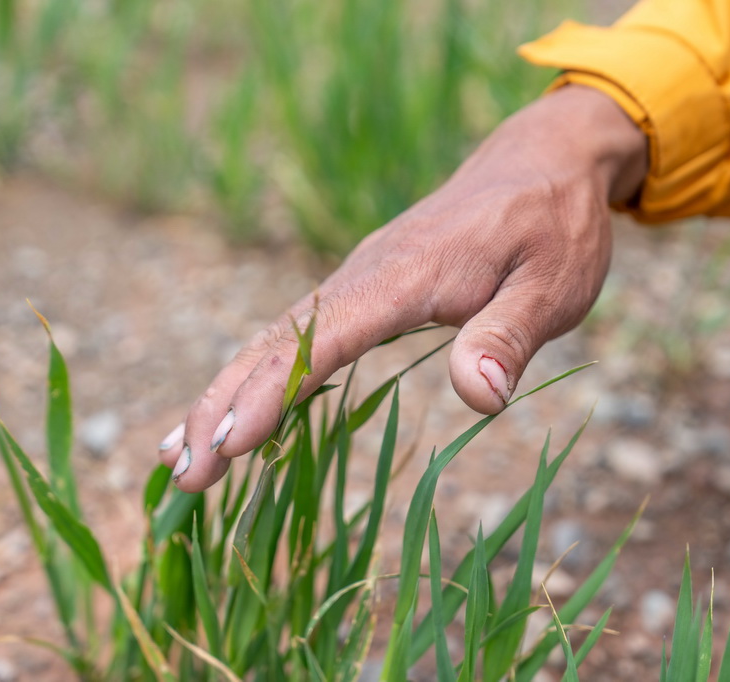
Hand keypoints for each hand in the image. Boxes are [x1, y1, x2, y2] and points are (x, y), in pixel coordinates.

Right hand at [158, 84, 647, 491]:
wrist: (541, 161)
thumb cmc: (552, 227)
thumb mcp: (553, 283)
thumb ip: (509, 335)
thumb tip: (477, 398)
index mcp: (403, 276)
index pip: (321, 341)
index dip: (271, 396)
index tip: (227, 445)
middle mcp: (363, 275)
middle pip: (274, 343)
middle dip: (221, 407)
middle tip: (181, 476)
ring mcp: (356, 280)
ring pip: (271, 340)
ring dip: (222, 395)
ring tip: (177, 456)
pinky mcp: (362, 289)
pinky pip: (295, 336)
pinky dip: (254, 375)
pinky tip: (232, 409)